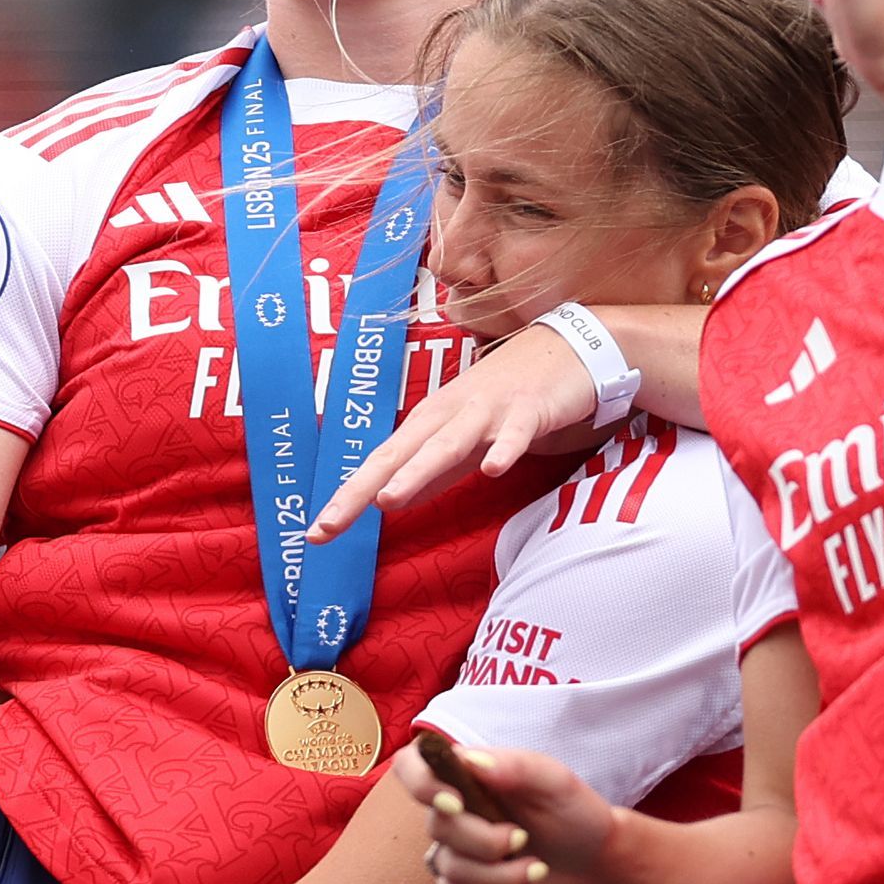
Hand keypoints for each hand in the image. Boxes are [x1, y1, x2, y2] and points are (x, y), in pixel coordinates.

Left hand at [311, 325, 597, 540]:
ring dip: (417, 470)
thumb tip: (390, 503)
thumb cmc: (507, 397)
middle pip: (399, 454)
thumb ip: (431, 472)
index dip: (347, 498)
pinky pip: (515, 435)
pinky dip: (503, 450)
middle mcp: (449, 415)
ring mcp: (487, 411)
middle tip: (329, 524)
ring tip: (389, 499)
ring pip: (448, 444)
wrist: (566, 349)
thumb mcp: (462, 438)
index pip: (380, 464)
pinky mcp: (529, 410)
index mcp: (429, 424)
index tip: (316, 534)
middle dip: (362, 489)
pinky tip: (492, 470)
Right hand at [395, 736, 619, 883]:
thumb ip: (516, 765)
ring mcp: (457, 852)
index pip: (412, 767)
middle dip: (483, 842)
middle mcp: (455, 811)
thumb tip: (471, 760)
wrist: (596, 863)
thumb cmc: (576, 813)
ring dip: (499, 877)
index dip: (420, 784)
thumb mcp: (556, 781)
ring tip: (537, 870)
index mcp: (469, 775)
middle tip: (523, 839)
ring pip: (449, 870)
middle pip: (436, 827)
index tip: (455, 803)